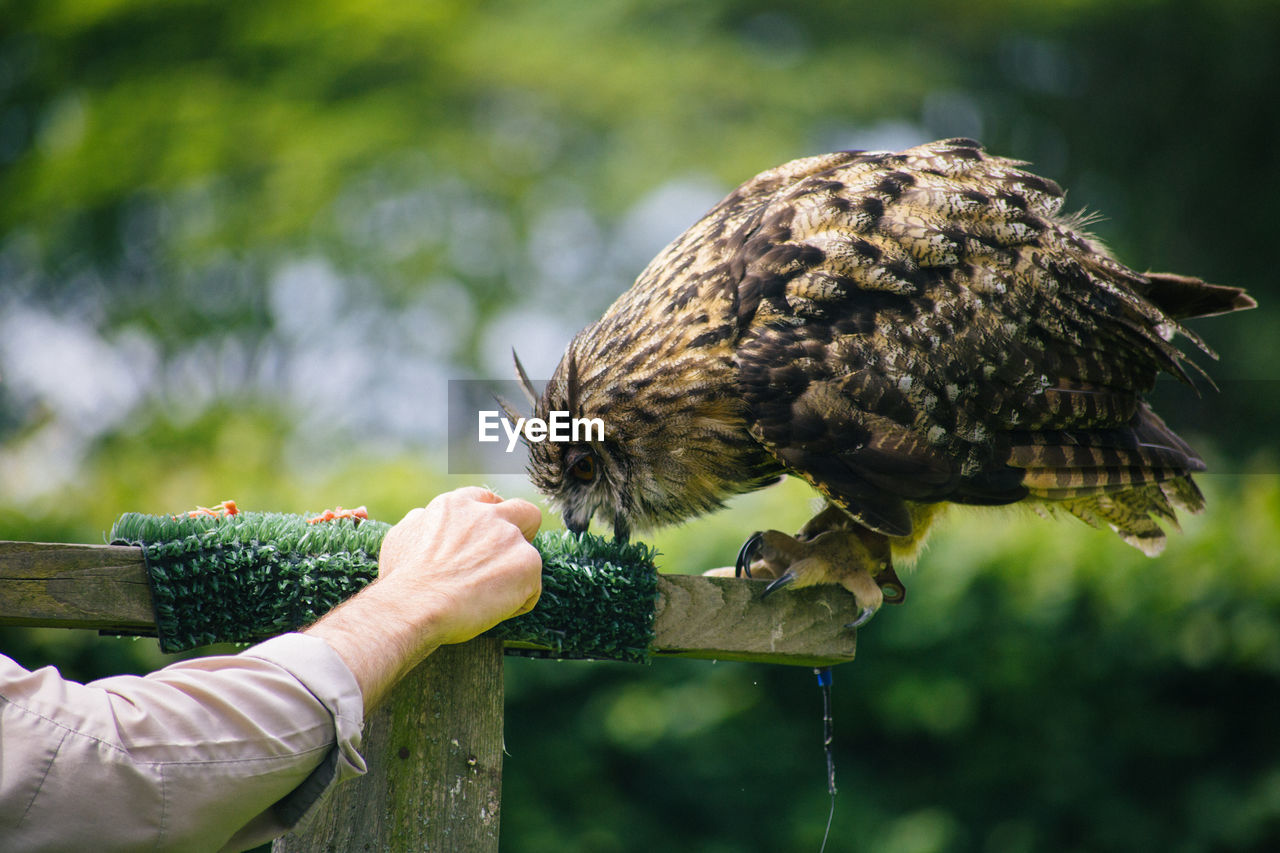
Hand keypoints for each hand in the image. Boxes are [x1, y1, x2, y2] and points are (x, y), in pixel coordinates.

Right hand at [377, 487, 542, 646]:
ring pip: (527, 557)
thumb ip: (421, 521)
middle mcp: (489, 515)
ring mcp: (511, 538)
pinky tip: (491, 611)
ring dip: (513, 577)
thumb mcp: (401, 536)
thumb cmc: (403, 580)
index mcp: (458, 505)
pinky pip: (531, 588)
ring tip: (485, 600)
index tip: (488, 537)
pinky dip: (517, 603)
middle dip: (525, 531)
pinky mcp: (527, 564)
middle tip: (510, 559)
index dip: (491, 520)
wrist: (415, 604)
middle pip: (524, 512)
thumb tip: (423, 517)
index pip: (487, 500)